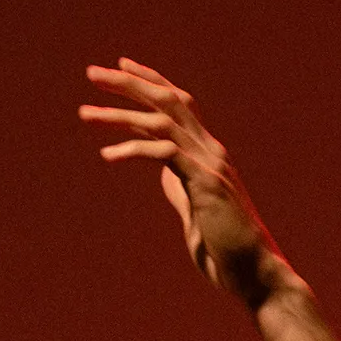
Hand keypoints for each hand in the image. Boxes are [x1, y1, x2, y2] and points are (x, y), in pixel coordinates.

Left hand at [79, 58, 305, 315]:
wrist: (254, 273)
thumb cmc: (225, 251)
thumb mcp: (195, 212)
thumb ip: (180, 188)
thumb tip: (164, 174)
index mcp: (208, 154)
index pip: (179, 103)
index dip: (151, 81)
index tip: (122, 67)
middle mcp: (211, 150)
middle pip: (167, 99)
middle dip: (129, 82)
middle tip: (93, 72)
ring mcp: (209, 163)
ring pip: (161, 120)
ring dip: (120, 114)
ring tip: (86, 113)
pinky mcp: (205, 182)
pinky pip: (164, 152)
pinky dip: (133, 148)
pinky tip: (108, 155)